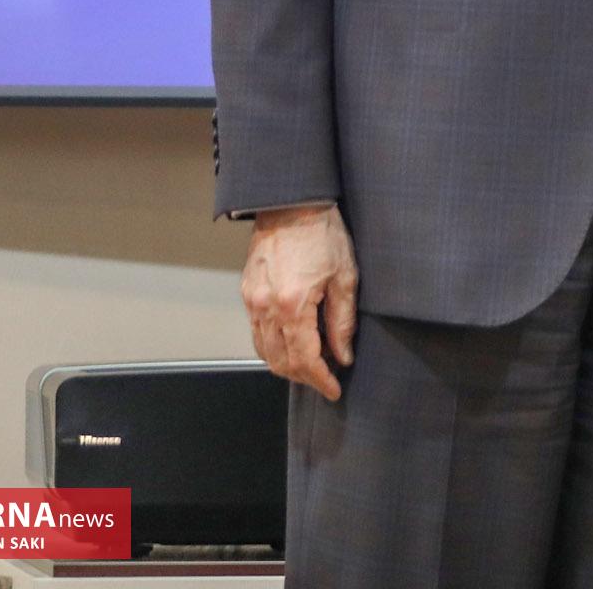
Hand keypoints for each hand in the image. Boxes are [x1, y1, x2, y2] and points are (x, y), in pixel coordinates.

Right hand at [241, 203, 356, 400]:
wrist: (292, 204)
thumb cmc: (323, 234)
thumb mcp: (345, 276)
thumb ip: (342, 321)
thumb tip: (343, 355)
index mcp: (293, 305)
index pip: (304, 360)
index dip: (320, 380)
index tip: (334, 389)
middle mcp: (265, 307)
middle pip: (280, 362)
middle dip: (304, 377)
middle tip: (326, 378)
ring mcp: (252, 301)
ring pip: (264, 350)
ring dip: (286, 364)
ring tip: (313, 363)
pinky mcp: (247, 292)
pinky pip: (256, 332)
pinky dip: (273, 346)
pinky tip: (292, 343)